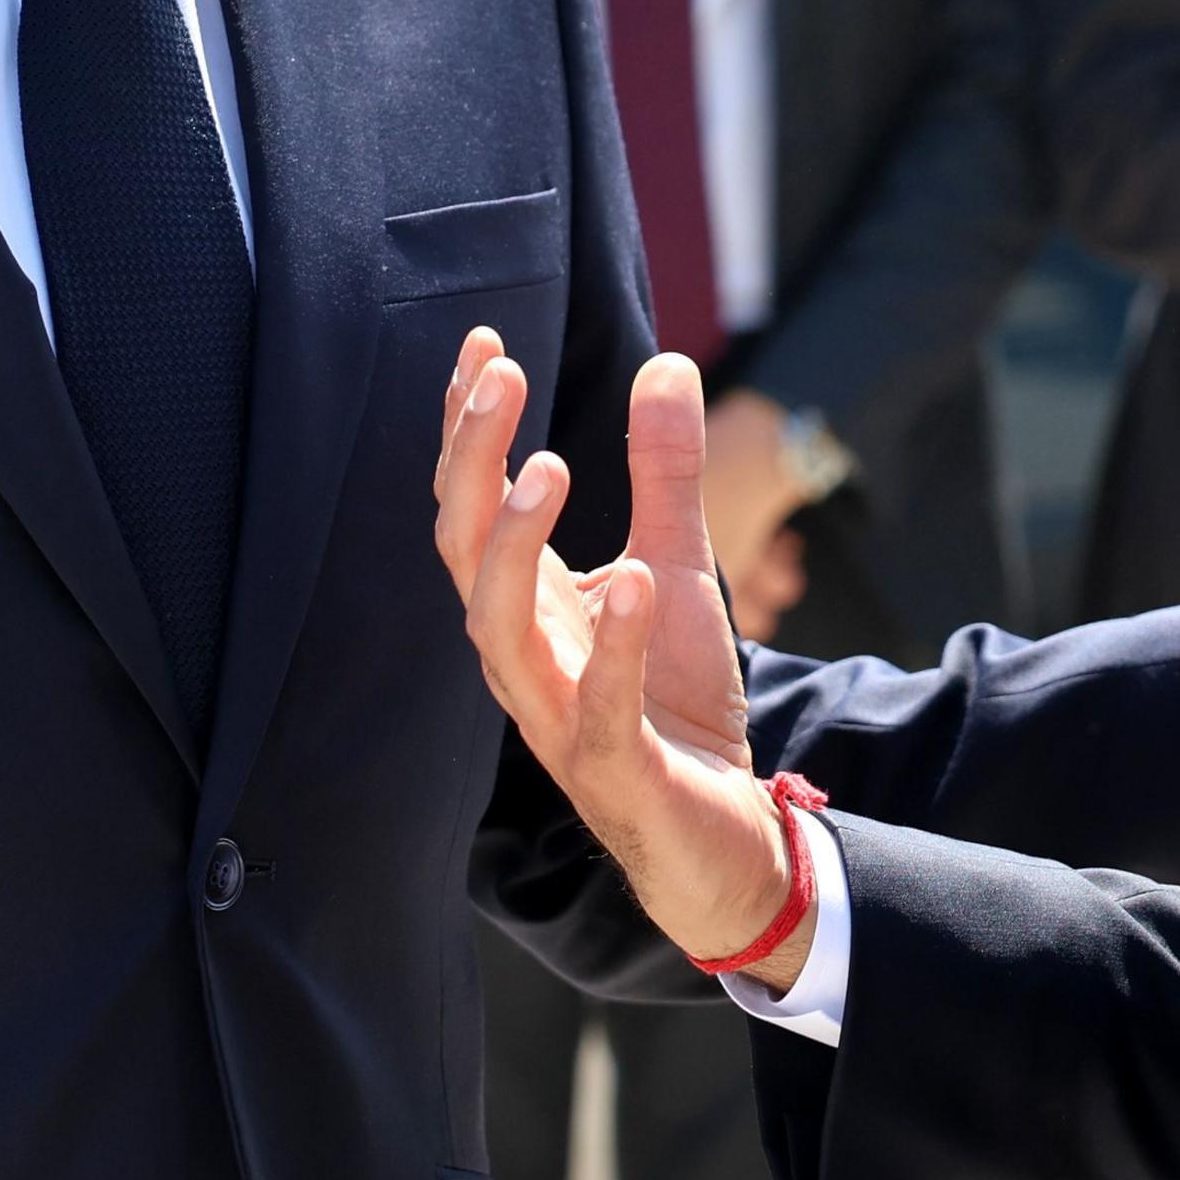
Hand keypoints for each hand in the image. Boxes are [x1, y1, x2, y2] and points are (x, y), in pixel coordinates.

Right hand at [434, 331, 811, 986]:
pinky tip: (634, 578)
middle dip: (470, 461)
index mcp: (527, 603)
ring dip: (515, 543)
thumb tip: (668, 363)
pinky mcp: (610, 768)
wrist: (718, 833)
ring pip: (496, 626)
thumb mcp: (681, 564)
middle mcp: (522, 653)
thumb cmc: (674, 700)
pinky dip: (612, 643)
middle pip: (462, 550)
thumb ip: (667, 473)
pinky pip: (597, 705)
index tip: (482, 346)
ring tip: (549, 465)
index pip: (473, 503)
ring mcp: (555, 713)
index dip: (467, 427)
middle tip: (500, 378)